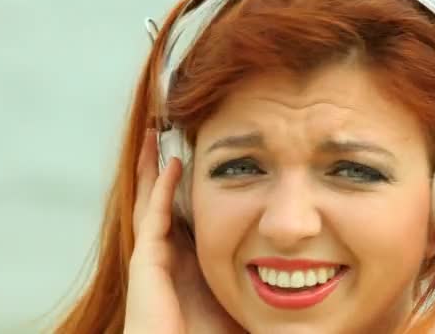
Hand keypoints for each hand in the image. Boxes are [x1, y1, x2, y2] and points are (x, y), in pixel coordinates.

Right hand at [124, 129, 245, 333]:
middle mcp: (163, 256)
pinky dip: (161, 188)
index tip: (193, 160)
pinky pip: (154, 216)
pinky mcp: (146, 263)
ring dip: (152, 168)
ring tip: (153, 137)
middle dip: (158, 168)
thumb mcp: (237, 297)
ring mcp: (152, 258)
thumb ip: (251, 274)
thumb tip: (288, 257)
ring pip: (148, 200)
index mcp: (182, 264)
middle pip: (156, 200)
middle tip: (161, 137)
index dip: (179, 187)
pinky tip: (174, 164)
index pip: (178, 214)